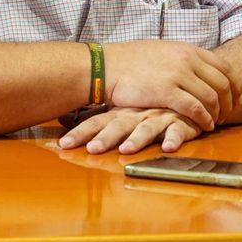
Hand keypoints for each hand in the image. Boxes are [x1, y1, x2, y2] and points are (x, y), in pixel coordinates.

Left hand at [58, 107, 202, 154]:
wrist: (183, 91)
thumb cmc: (148, 106)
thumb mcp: (122, 111)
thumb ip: (98, 118)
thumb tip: (59, 117)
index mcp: (122, 113)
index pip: (97, 121)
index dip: (81, 132)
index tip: (63, 144)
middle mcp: (138, 115)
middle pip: (118, 126)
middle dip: (105, 138)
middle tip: (93, 149)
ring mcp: (159, 118)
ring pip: (147, 128)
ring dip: (137, 139)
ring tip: (126, 150)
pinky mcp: (180, 122)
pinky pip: (177, 131)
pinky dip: (173, 138)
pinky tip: (168, 147)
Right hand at [102, 41, 236, 130]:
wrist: (106, 65)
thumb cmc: (131, 61)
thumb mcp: (164, 51)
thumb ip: (183, 59)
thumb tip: (198, 68)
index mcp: (188, 49)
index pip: (224, 67)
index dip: (235, 85)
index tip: (237, 98)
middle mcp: (187, 59)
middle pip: (222, 84)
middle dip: (229, 102)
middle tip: (227, 115)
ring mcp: (178, 75)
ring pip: (211, 97)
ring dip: (217, 113)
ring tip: (215, 123)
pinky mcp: (167, 91)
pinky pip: (195, 108)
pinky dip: (204, 119)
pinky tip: (204, 126)